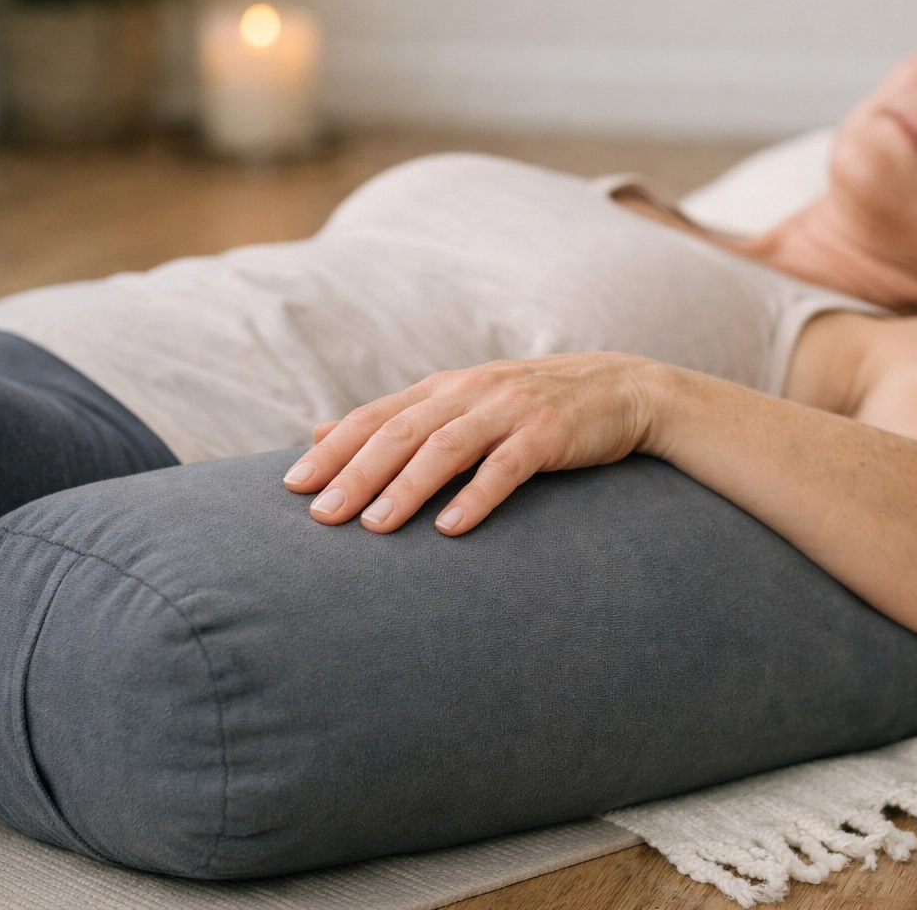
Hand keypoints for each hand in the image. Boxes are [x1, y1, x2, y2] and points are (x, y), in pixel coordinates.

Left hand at [281, 352, 659, 534]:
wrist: (623, 390)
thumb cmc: (534, 407)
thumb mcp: (463, 403)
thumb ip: (398, 419)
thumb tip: (320, 434)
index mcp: (446, 388)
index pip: (377, 417)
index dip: (334, 450)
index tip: (292, 486)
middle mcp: (471, 393)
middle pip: (401, 433)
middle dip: (356, 474)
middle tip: (321, 516)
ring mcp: (510, 410)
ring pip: (446, 448)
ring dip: (407, 488)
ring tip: (375, 527)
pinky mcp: (549, 432)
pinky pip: (507, 467)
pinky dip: (477, 496)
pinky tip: (452, 528)